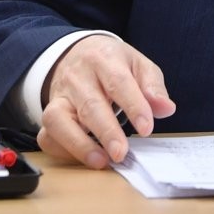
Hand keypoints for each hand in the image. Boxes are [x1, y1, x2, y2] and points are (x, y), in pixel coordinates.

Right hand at [36, 35, 175, 168]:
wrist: (77, 53)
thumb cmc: (112, 63)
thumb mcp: (138, 64)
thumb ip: (152, 85)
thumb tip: (166, 109)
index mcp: (104, 58)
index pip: (119, 82)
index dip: (134, 106)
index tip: (147, 128)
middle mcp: (77, 76)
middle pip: (90, 104)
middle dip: (106, 132)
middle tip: (121, 153)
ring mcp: (59, 95)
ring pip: (60, 120)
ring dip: (79, 144)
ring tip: (101, 161)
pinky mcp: (48, 113)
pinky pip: (48, 135)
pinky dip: (63, 150)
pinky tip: (85, 157)